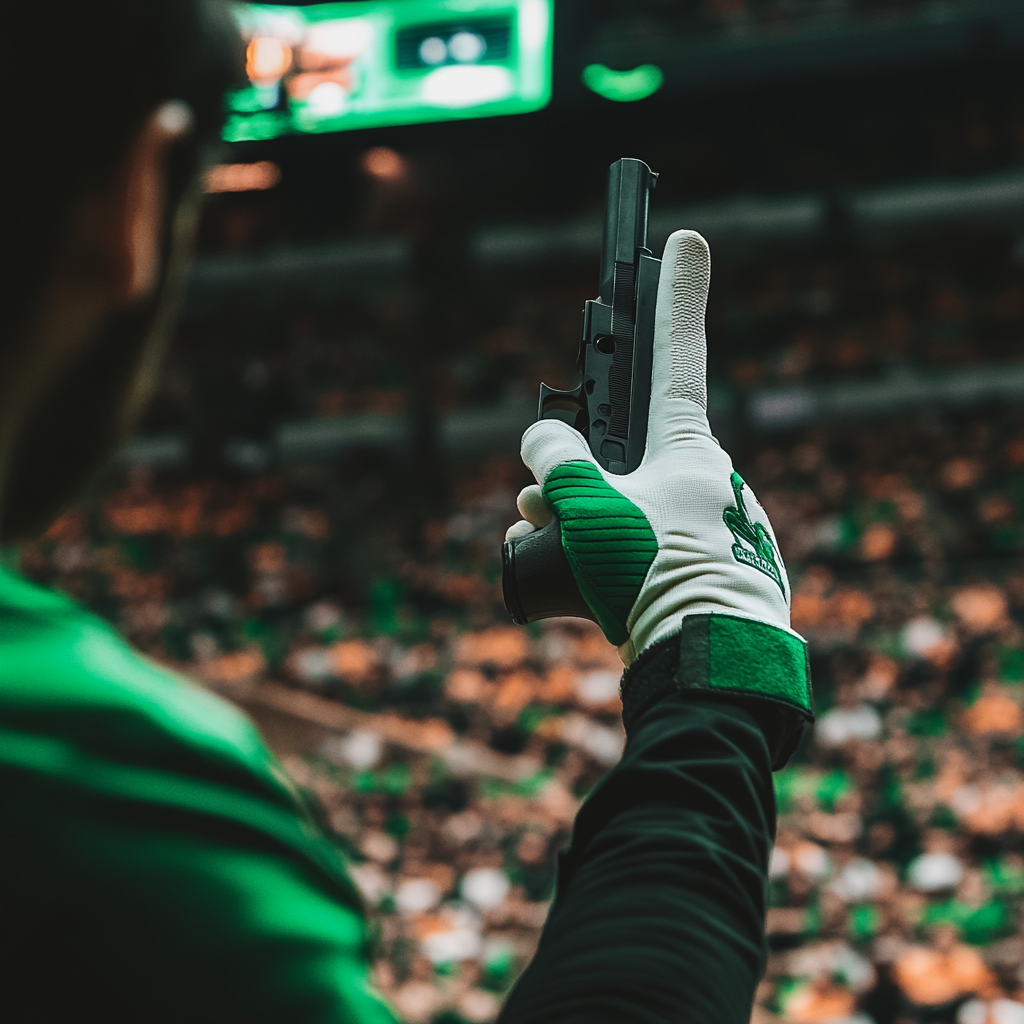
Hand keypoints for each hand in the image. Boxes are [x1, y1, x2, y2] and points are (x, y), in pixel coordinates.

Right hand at [506, 230, 810, 717]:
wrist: (709, 663)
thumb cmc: (656, 574)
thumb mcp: (589, 509)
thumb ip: (556, 461)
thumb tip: (544, 443)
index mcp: (688, 446)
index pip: (677, 354)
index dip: (676, 293)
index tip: (686, 239)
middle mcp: (703, 475)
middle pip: (623, 451)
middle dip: (570, 476)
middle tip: (539, 508)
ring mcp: (709, 522)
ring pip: (626, 502)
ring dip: (578, 522)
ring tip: (551, 555)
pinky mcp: (705, 566)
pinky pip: (644, 545)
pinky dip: (608, 557)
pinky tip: (585, 586)